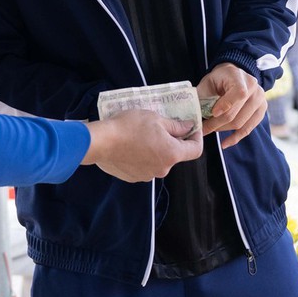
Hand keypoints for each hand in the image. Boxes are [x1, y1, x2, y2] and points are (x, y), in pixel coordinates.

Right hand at [83, 111, 202, 182]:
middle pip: (175, 154)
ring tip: (142, 135)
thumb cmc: (129, 126)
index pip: (196, 150)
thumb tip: (189, 127)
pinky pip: (144, 166)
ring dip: (156, 149)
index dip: (196, 137)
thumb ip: (176, 126)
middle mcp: (163, 169)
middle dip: (172, 141)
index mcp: (172, 154)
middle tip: (160, 127)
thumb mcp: (155, 119)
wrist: (100, 142)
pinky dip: (143, 156)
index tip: (191, 128)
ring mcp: (148, 175)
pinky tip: (131, 146)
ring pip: (159, 160)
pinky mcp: (134, 177)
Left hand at [199, 64, 267, 147]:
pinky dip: (235, 138)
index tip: (212, 114)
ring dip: (223, 130)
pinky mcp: (261, 111)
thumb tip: (191, 113)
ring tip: (211, 129)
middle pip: (237, 113)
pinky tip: (225, 143)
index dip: (225, 105)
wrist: (235, 76)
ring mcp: (260, 101)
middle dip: (217, 124)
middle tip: (203, 128)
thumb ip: (201, 95)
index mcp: (241, 78)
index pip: (239, 93)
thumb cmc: (219, 79)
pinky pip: (248, 129)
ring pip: (241, 124)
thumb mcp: (208, 82)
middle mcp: (255, 89)